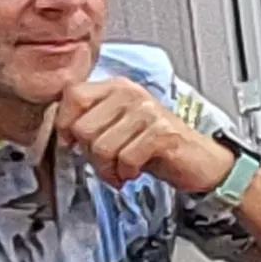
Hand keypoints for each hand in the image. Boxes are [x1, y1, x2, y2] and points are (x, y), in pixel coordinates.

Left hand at [53, 78, 232, 193]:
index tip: (73, 142)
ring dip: (107, 169)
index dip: (65, 124)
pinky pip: (125, 158)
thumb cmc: (154, 146)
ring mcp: (147, 112)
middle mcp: (131, 94)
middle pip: (83, 127)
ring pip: (101, 147)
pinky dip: (125, 173)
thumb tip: (63, 132)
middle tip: (106, 162)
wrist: (197, 160)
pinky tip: (133, 172)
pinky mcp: (161, 133)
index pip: (73, 95)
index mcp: (116, 87)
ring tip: (120, 170)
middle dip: (89, 155)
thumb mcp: (118, 127)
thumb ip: (91, 122)